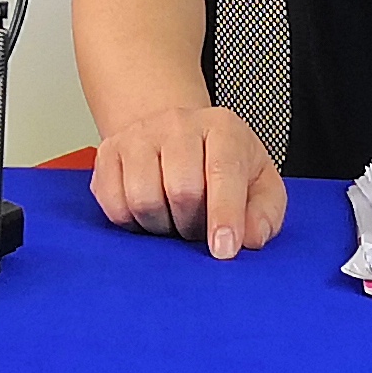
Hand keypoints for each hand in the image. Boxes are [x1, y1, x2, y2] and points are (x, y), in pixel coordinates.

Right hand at [87, 104, 284, 260]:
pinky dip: (131, 222)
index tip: (224, 249)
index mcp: (223, 128)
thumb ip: (264, 213)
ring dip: (161, 225)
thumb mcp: (259, 185)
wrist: (175, 138)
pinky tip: (148, 213)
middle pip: (181, 190)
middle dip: (192, 225)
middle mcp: (178, 123)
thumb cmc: (221, 167)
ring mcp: (138, 135)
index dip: (225, 215)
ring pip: (143, 199)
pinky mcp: (107, 152)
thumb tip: (251, 238)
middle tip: (198, 228)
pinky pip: (113, 204)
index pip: (224, 171)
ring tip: (173, 218)